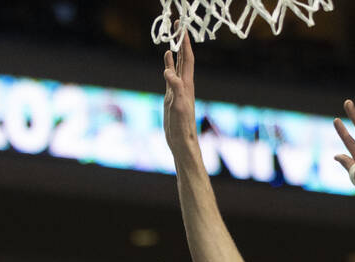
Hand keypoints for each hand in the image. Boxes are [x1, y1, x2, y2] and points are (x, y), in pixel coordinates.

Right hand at [163, 32, 197, 151]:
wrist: (182, 142)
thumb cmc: (183, 126)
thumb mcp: (179, 105)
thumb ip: (175, 87)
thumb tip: (168, 71)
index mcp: (187, 84)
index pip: (187, 58)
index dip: (185, 43)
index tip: (182, 27)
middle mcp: (184, 85)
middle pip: (184, 58)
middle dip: (181, 42)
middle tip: (178, 25)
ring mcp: (177, 90)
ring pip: (177, 66)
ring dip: (175, 52)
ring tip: (173, 39)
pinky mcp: (171, 97)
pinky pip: (170, 77)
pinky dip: (169, 66)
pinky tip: (167, 61)